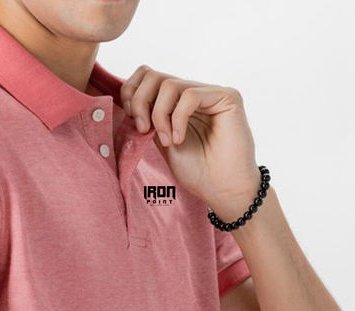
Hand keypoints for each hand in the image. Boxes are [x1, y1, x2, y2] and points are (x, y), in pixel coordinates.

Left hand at [120, 65, 261, 220]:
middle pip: (154, 75)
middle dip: (140, 101)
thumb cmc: (197, 172)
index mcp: (177, 103)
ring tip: (167, 141)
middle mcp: (193, 93)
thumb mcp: (162, 142)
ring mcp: (210, 93)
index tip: (132, 120)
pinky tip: (179, 139)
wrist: (222, 190)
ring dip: (159, 115)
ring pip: (169, 84)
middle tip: (142, 129)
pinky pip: (189, 95)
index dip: (132, 92)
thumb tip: (127, 99)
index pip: (148, 76)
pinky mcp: (226, 97)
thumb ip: (149, 118)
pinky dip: (178, 119)